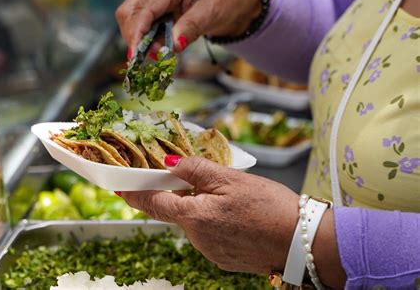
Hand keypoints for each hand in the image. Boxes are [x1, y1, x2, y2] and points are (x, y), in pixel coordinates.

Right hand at [115, 0, 265, 52]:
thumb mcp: (212, 13)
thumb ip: (191, 28)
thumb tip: (172, 48)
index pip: (144, 9)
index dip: (136, 34)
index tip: (135, 57)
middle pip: (129, 12)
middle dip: (135, 38)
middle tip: (154, 57)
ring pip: (131, 17)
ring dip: (140, 39)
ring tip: (160, 52)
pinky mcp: (155, 3)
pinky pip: (141, 20)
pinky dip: (146, 36)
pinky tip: (160, 44)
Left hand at [122, 156, 345, 287]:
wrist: (301, 242)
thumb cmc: (270, 207)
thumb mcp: (231, 179)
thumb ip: (196, 169)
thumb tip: (169, 163)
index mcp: (195, 216)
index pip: (154, 203)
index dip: (135, 193)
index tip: (121, 187)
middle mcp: (197, 238)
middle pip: (175, 212)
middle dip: (177, 195)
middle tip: (189, 178)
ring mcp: (210, 251)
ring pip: (193, 223)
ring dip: (198, 208)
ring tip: (226, 197)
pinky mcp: (224, 259)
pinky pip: (209, 236)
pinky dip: (213, 222)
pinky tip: (234, 215)